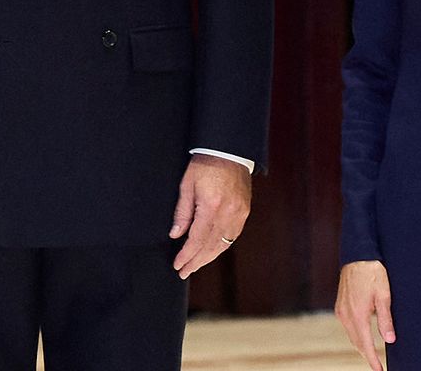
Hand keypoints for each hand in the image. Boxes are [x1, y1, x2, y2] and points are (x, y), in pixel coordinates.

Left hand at [168, 155, 251, 279]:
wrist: (229, 150)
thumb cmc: (205, 164)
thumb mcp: (187, 185)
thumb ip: (182, 212)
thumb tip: (175, 235)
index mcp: (211, 206)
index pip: (197, 240)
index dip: (187, 255)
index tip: (178, 265)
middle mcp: (228, 213)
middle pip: (211, 246)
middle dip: (196, 261)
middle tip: (184, 271)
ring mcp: (239, 213)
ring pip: (224, 244)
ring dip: (209, 257)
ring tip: (195, 265)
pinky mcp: (244, 211)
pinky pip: (233, 236)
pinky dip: (221, 246)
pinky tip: (212, 251)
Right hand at [335, 260, 394, 370]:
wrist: (358, 255)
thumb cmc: (373, 273)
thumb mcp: (384, 296)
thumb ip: (386, 319)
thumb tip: (389, 339)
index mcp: (358, 314)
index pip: (365, 344)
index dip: (372, 359)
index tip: (379, 370)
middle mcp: (346, 315)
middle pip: (356, 343)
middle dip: (366, 354)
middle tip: (377, 365)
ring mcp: (341, 310)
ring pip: (351, 335)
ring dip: (361, 345)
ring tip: (372, 353)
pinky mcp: (339, 306)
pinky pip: (347, 326)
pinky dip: (355, 334)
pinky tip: (363, 335)